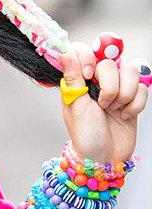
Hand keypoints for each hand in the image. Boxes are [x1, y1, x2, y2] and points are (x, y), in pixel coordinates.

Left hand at [59, 37, 147, 162]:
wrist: (105, 158)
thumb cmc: (85, 135)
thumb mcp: (75, 106)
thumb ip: (73, 77)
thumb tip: (64, 53)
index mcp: (78, 80)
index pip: (84, 50)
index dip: (89, 57)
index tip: (88, 75)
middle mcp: (98, 80)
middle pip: (110, 61)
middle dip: (109, 85)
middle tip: (103, 104)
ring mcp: (117, 88)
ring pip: (130, 71)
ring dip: (124, 94)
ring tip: (114, 110)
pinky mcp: (133, 97)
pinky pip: (143, 87)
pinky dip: (135, 104)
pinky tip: (125, 115)